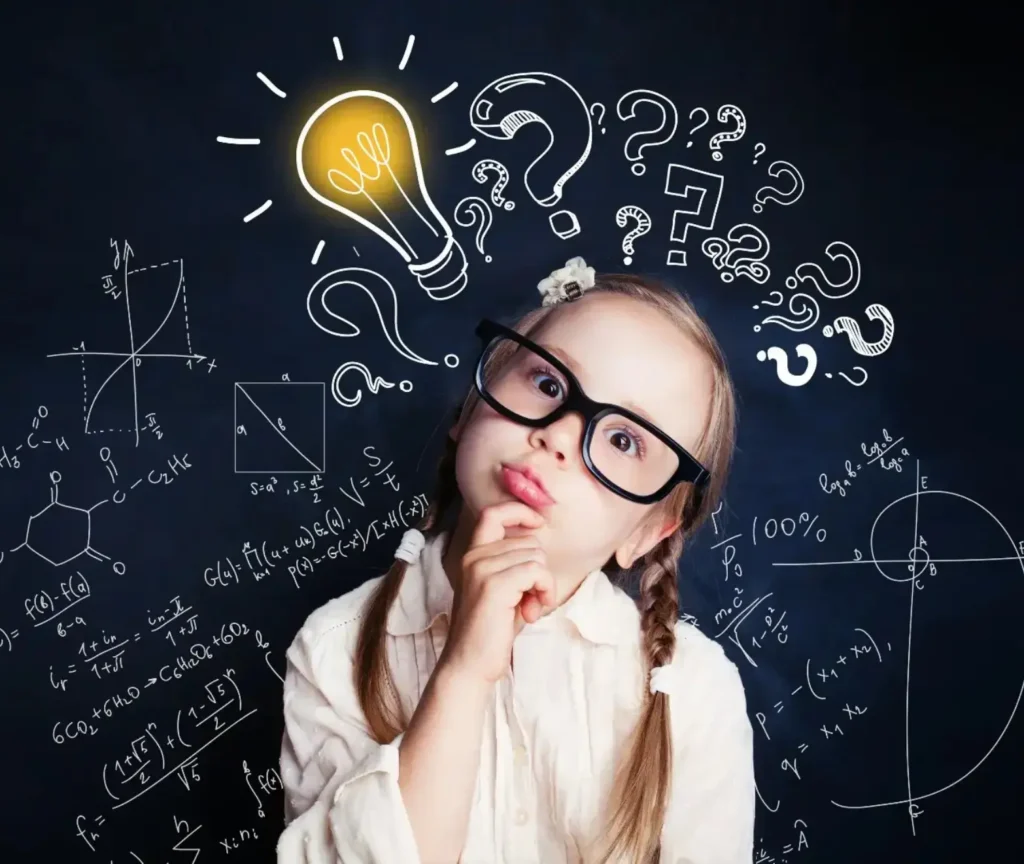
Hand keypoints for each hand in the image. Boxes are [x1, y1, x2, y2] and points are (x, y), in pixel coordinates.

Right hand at [440, 502, 555, 684]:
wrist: (469, 665)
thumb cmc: (490, 631)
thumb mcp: (502, 589)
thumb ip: (514, 564)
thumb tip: (539, 545)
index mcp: (472, 555)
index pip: (493, 513)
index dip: (520, 511)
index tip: (537, 524)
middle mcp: (474, 557)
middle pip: (529, 541)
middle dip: (540, 570)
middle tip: (530, 598)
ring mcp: (482, 569)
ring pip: (537, 556)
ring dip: (543, 584)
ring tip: (529, 607)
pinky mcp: (494, 586)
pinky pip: (537, 572)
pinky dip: (544, 591)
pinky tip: (532, 611)